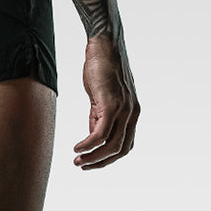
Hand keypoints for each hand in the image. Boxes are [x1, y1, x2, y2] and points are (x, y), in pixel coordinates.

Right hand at [73, 35, 139, 169]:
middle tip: (83, 166)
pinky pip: (100, 133)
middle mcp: (132, 114)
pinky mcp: (111, 104)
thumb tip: (93, 136)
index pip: (126, 144)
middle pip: (121, 150)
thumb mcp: (102, 95)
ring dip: (94, 157)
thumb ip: (99, 115)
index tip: (92, 161)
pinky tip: (78, 147)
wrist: (103, 43)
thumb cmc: (100, 66)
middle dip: (101, 162)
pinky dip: (89, 144)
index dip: (110, 157)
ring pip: (112, 145)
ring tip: (78, 161)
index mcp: (132, 112)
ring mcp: (124, 110)